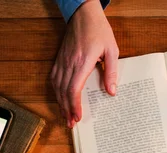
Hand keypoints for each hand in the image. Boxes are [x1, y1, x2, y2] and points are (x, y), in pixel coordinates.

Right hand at [51, 0, 118, 127]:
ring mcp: (62, 61)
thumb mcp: (112, 50)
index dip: (74, 105)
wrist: (83, 14)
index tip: (78, 117)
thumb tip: (111, 92)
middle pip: (63, 92)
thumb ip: (111, 72)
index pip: (74, 89)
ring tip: (65, 116)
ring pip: (57, 87)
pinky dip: (56, 92)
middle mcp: (69, 63)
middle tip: (71, 124)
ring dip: (60, 103)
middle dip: (67, 110)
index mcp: (82, 62)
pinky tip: (60, 99)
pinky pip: (54, 79)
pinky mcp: (59, 59)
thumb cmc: (99, 30)